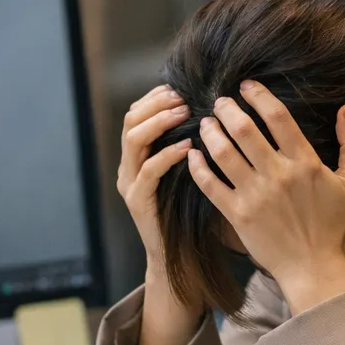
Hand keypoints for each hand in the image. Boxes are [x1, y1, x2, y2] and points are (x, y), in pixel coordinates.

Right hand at [116, 84, 192, 291]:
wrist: (181, 258)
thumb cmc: (193, 214)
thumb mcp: (191, 173)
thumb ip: (194, 146)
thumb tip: (216, 112)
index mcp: (138, 157)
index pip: (137, 115)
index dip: (156, 98)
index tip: (180, 87)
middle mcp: (128, 168)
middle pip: (131, 120)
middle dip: (156, 104)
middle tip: (183, 96)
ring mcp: (130, 184)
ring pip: (133, 140)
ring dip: (160, 122)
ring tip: (184, 113)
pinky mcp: (138, 202)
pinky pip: (149, 171)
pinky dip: (167, 154)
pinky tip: (188, 146)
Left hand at [190, 81, 344, 313]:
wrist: (315, 269)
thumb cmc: (336, 227)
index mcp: (305, 163)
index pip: (278, 118)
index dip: (259, 96)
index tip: (247, 86)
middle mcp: (277, 175)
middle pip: (244, 130)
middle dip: (228, 109)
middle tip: (220, 100)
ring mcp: (255, 196)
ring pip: (223, 154)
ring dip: (211, 132)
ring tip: (206, 122)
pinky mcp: (238, 216)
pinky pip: (210, 186)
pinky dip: (198, 167)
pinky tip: (193, 154)